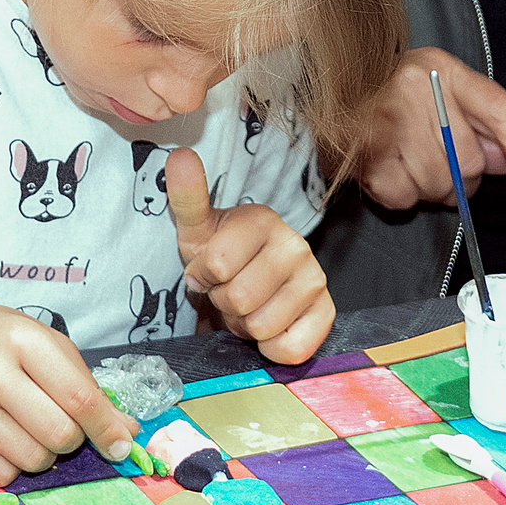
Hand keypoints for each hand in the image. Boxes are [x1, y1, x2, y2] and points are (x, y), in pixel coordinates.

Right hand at [0, 301, 134, 486]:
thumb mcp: (46, 345)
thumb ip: (86, 386)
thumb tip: (126, 433)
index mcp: (23, 341)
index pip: (79, 397)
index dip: (107, 427)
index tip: (122, 446)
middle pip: (58, 434)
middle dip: (73, 440)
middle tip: (61, 426)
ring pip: (32, 460)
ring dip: (44, 455)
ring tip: (29, 429)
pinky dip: (14, 468)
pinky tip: (5, 441)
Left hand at [168, 147, 334, 363]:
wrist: (248, 280)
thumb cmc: (219, 254)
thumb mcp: (196, 228)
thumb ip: (188, 196)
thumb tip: (179, 156)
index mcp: (262, 220)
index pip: (218, 266)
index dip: (202, 277)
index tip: (207, 270)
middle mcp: (295, 245)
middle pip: (240, 299)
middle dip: (224, 304)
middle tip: (228, 291)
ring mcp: (315, 279)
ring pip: (262, 327)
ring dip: (245, 326)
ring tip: (248, 306)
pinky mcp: (326, 312)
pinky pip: (290, 349)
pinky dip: (270, 348)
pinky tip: (269, 326)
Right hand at [351, 48, 505, 209]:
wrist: (334, 86)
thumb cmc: (398, 92)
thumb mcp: (450, 91)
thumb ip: (493, 125)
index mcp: (445, 71)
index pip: (498, 109)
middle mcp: (417, 91)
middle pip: (469, 162)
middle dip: (464, 176)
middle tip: (441, 158)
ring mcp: (387, 123)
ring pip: (438, 185)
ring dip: (432, 187)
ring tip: (411, 161)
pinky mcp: (363, 156)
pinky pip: (404, 198)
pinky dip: (402, 195)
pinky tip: (390, 169)